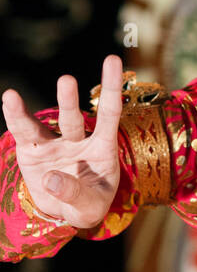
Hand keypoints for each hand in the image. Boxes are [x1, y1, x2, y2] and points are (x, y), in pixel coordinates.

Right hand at [1, 54, 123, 228]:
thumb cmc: (86, 205)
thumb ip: (75, 194)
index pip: (108, 114)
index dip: (111, 88)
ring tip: (19, 95)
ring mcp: (54, 143)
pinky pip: (23, 133)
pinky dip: (15, 117)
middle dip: (69, 101)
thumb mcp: (89, 209)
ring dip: (32, 111)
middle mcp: (78, 139)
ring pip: (46, 123)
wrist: (65, 211)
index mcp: (102, 148)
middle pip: (73, 118)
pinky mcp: (33, 150)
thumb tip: (51, 178)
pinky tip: (10, 100)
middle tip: (66, 81)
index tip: (112, 60)